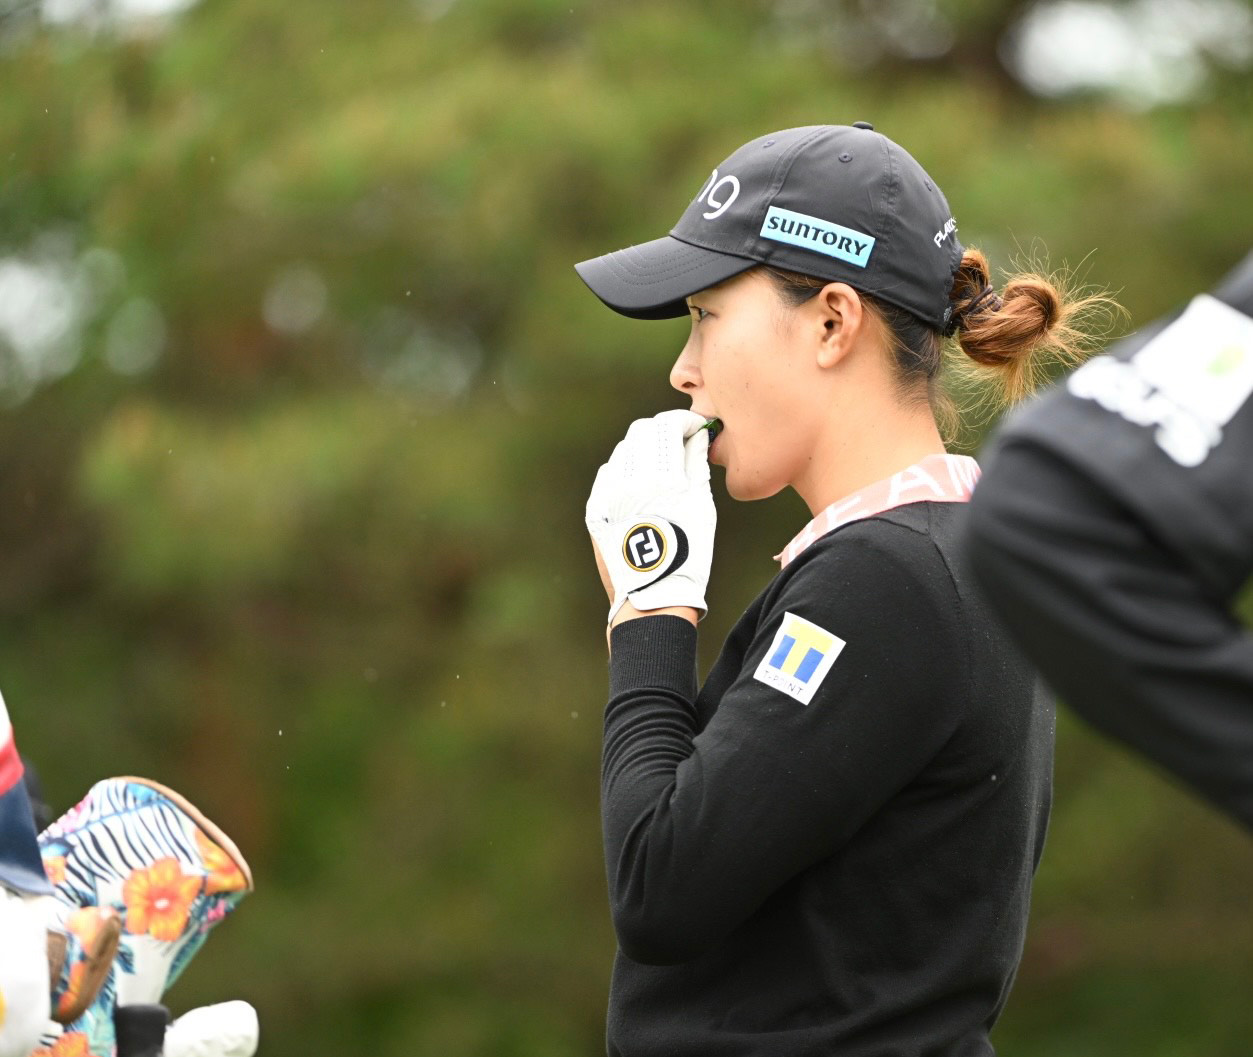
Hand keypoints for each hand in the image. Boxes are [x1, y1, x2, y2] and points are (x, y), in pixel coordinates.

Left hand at [585, 409, 715, 620]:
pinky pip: (608, 476)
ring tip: (662, 467)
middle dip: (662, 431)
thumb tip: (698, 435)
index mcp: (660, 478)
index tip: (696, 428)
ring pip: (623, 451)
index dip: (685, 421)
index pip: (667, 426)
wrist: (652, 599)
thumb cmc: (689, 555)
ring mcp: (606, 495)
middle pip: (641, 432)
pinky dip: (625, 473)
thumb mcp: (702, 507)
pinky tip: (640, 487)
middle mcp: (627, 481)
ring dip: (643, 451)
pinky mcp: (594, 510)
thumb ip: (697, 463)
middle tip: (679, 442)